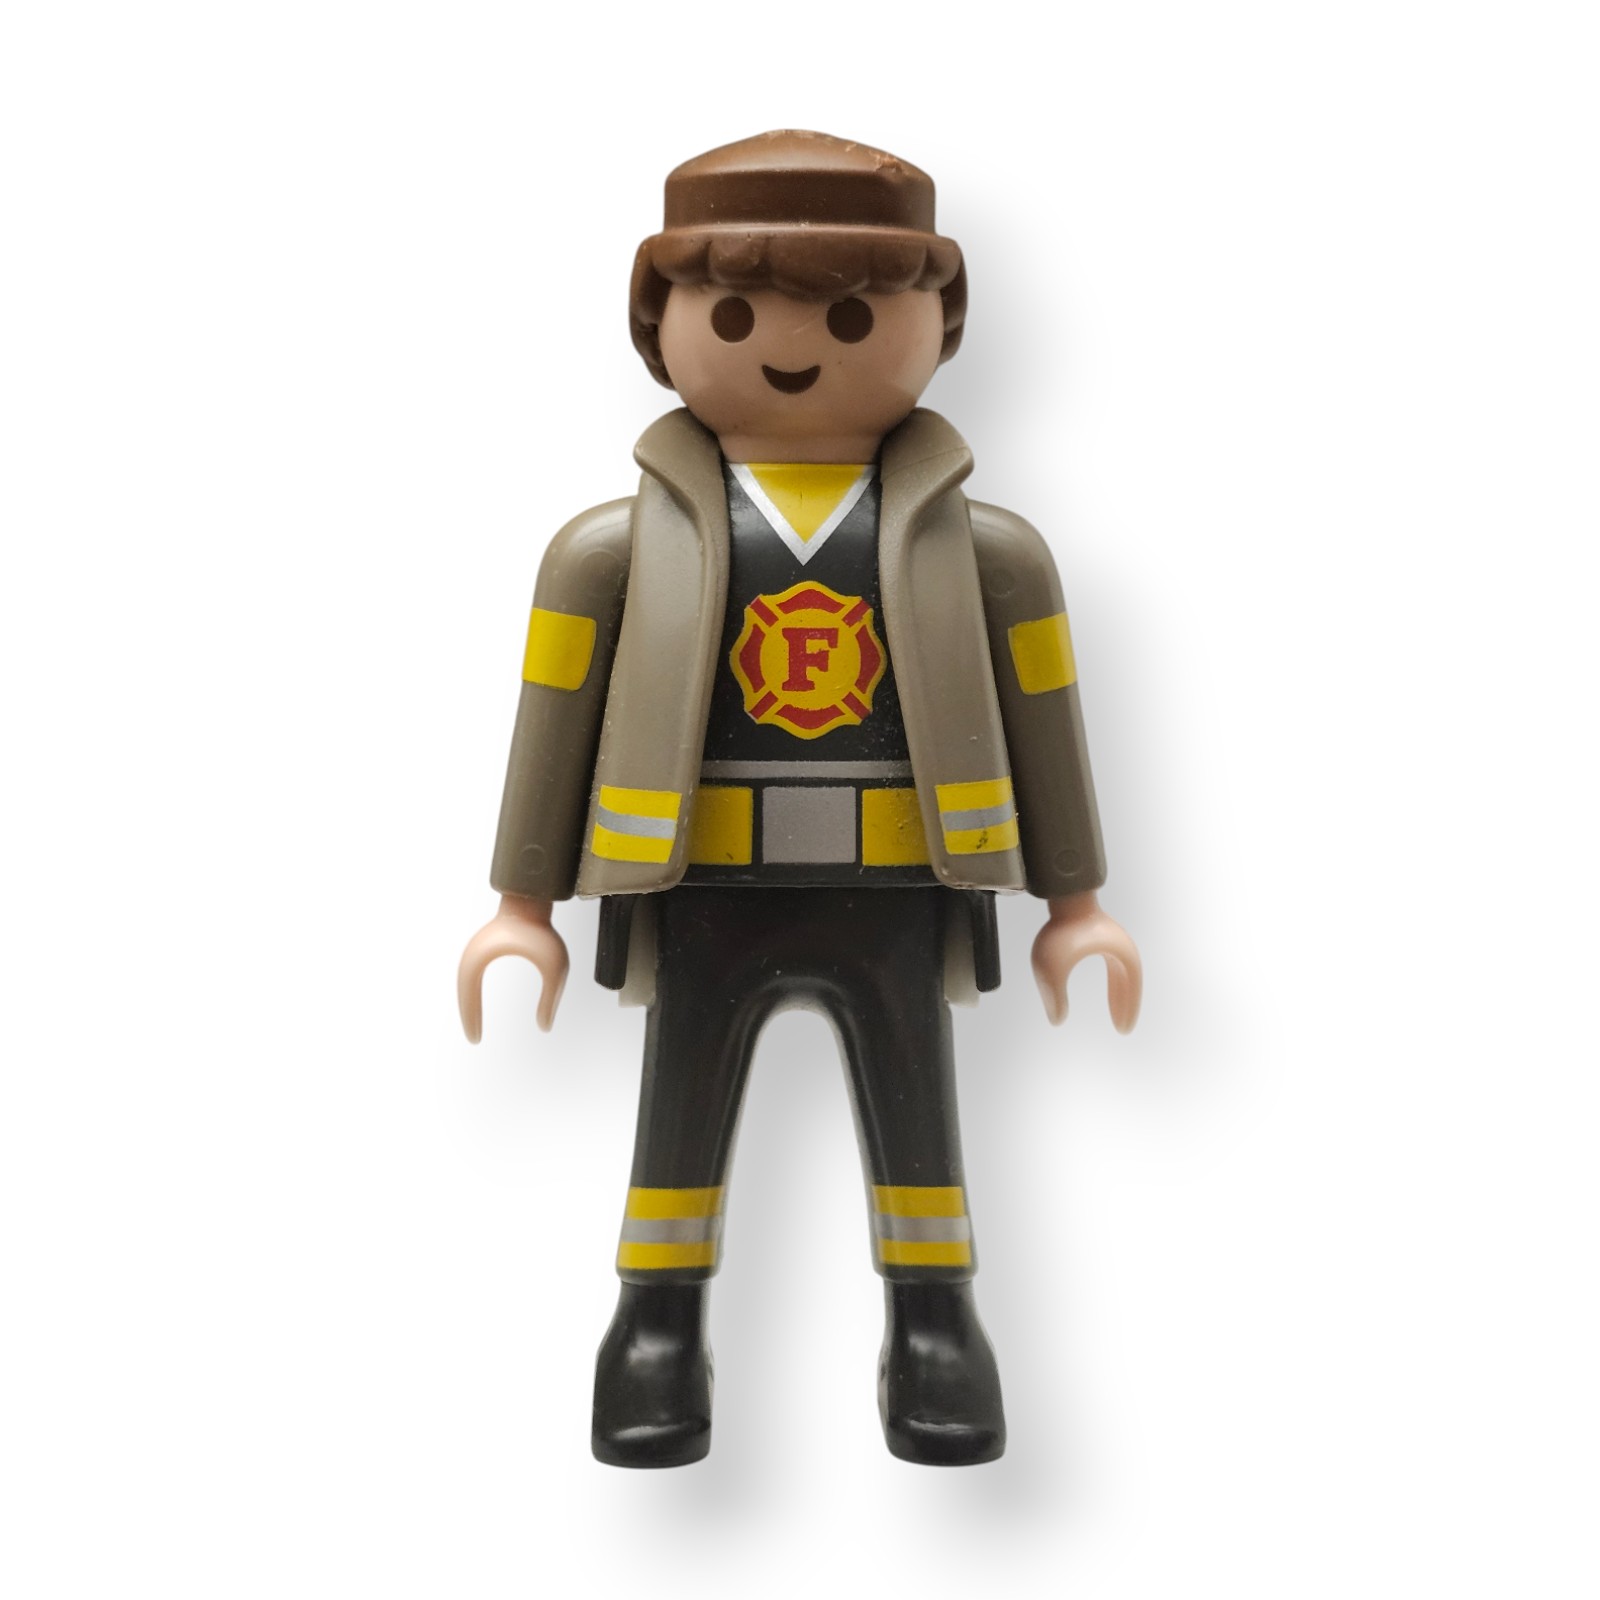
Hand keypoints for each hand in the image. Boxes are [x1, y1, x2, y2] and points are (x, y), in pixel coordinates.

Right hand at [457, 894, 568, 1039]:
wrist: (532, 899)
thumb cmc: (543, 931)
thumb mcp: (555, 967)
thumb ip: (551, 998)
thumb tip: (545, 1028)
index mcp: (480, 957)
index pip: (468, 995)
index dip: (471, 1018)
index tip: (476, 1039)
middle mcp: (472, 953)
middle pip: (463, 991)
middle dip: (468, 1015)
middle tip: (474, 1039)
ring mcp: (476, 948)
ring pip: (465, 983)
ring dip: (469, 1004)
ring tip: (475, 1028)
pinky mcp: (483, 946)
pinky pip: (472, 974)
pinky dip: (473, 992)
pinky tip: (480, 1006)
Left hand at [1030, 891, 1141, 1031]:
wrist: (1062, 897)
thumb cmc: (1061, 931)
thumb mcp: (1052, 969)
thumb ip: (1054, 996)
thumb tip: (1056, 1020)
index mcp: (1120, 955)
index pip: (1131, 987)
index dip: (1128, 1009)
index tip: (1123, 1030)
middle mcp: (1121, 948)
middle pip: (1129, 983)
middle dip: (1126, 1006)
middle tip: (1122, 1028)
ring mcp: (1112, 941)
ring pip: (1123, 975)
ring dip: (1121, 995)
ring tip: (1117, 1015)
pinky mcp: (1101, 937)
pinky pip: (1115, 967)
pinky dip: (1114, 983)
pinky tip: (1110, 992)